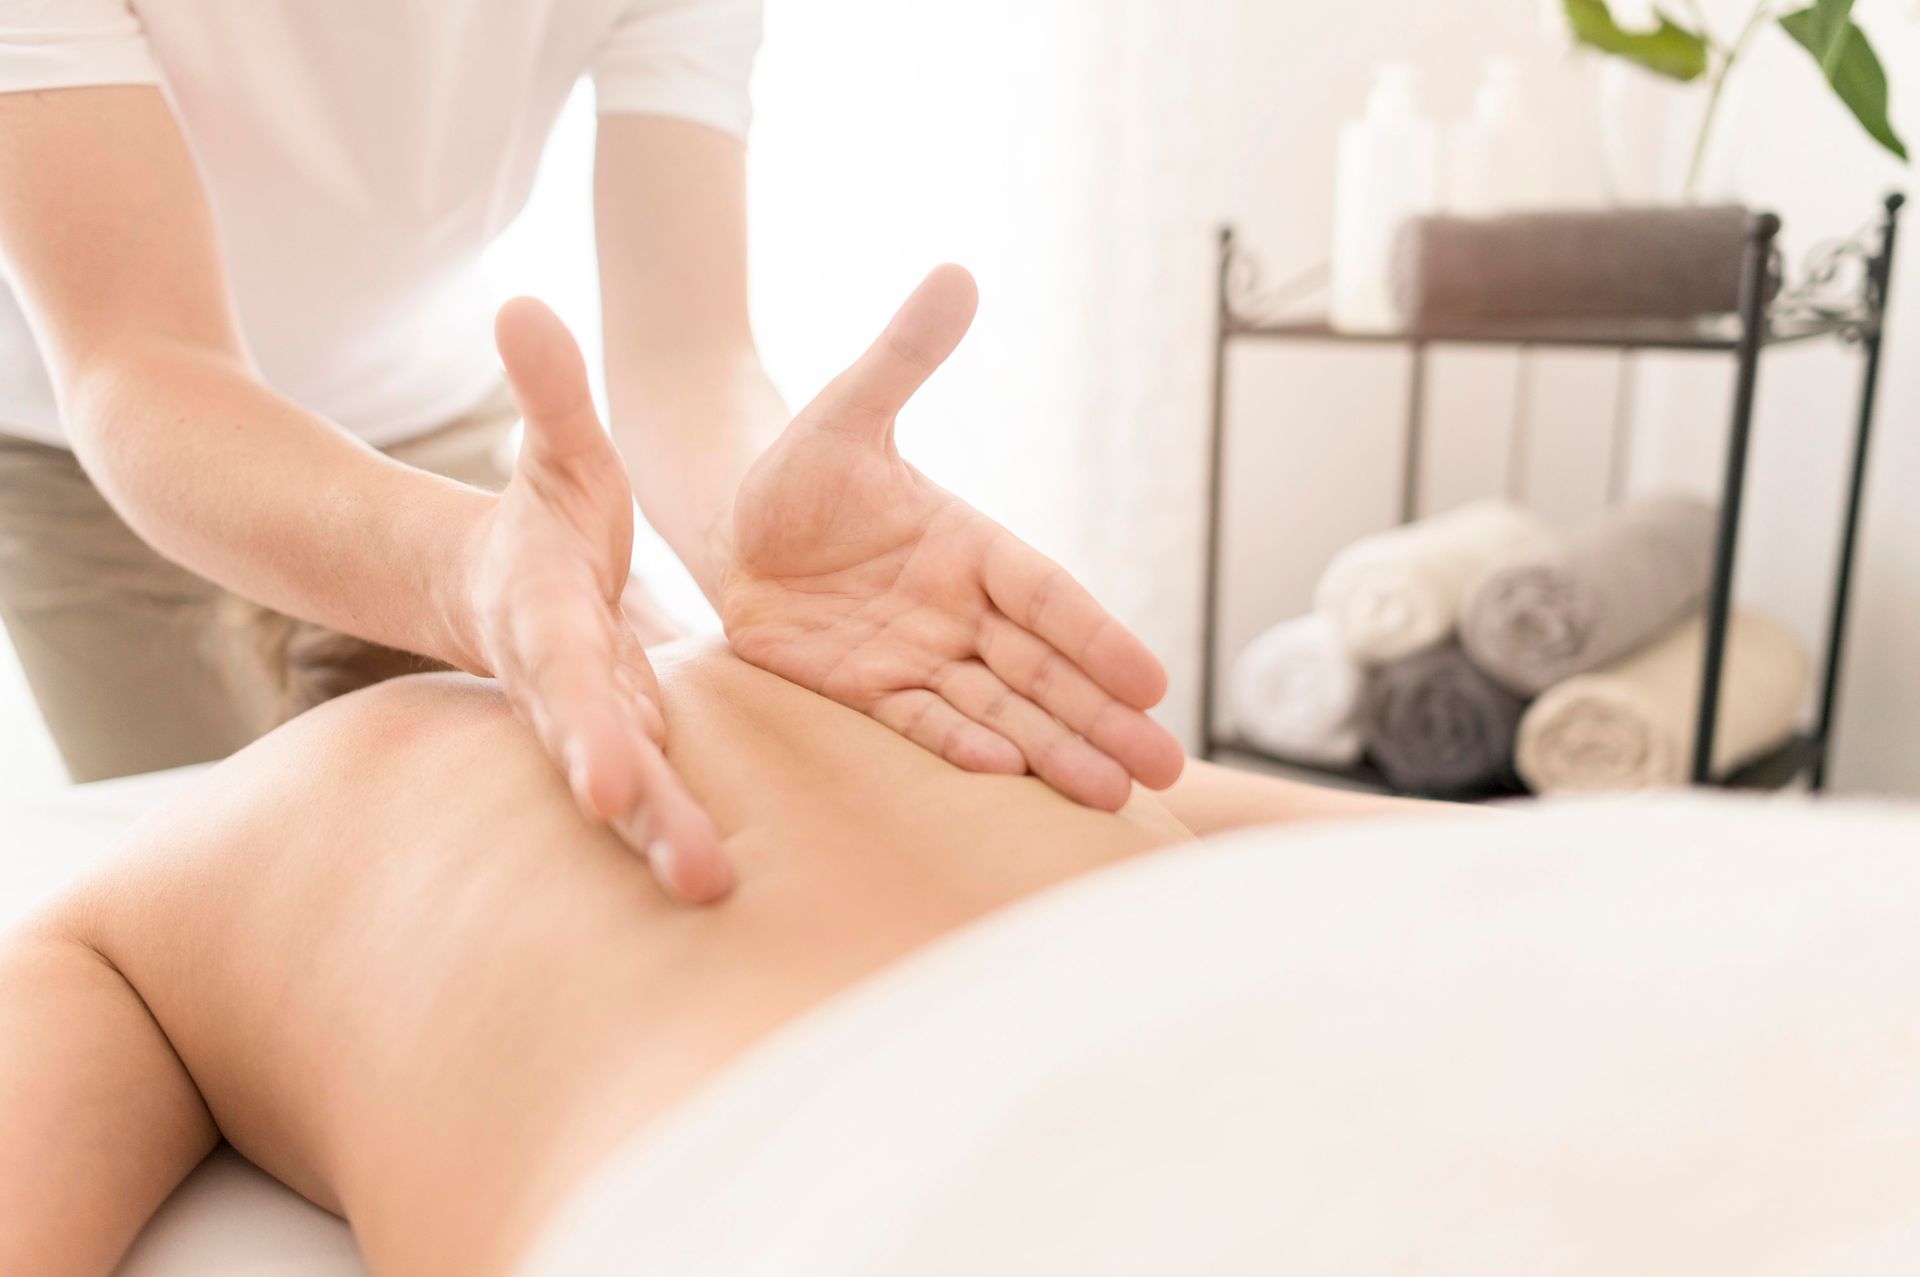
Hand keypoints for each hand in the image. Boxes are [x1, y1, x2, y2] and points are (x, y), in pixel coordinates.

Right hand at [463, 299, 728, 901]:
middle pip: (603, 756)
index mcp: (547, 621)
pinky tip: (729, 880)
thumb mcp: (555, 452)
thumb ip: (545, 393)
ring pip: (632, 794)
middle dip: (639, 812)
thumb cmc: (542, 520)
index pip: (568, 675)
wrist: (507, 590)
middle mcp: (570, 689)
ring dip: (666, 839)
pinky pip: (658, 798)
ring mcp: (599, 728)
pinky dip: (679, 834)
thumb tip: (520, 303)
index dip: (590, 726)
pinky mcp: (632, 749)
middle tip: (689, 871)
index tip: (608, 779)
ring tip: (713, 891)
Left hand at [718, 266, 1184, 809]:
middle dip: (1102, 719)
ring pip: (998, 710)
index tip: (1151, 680)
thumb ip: (904, 356)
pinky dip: (961, 748)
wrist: (737, 525)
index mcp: (972, 544)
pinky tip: (1008, 774)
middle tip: (1165, 768)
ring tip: (1112, 794)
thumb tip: (957, 274)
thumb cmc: (802, 467)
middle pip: (1043, 670)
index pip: (1047, 597)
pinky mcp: (865, 691)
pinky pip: (919, 723)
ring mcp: (916, 655)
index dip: (1097, 638)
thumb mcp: (848, 410)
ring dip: (1054, 751)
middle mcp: (958, 609)